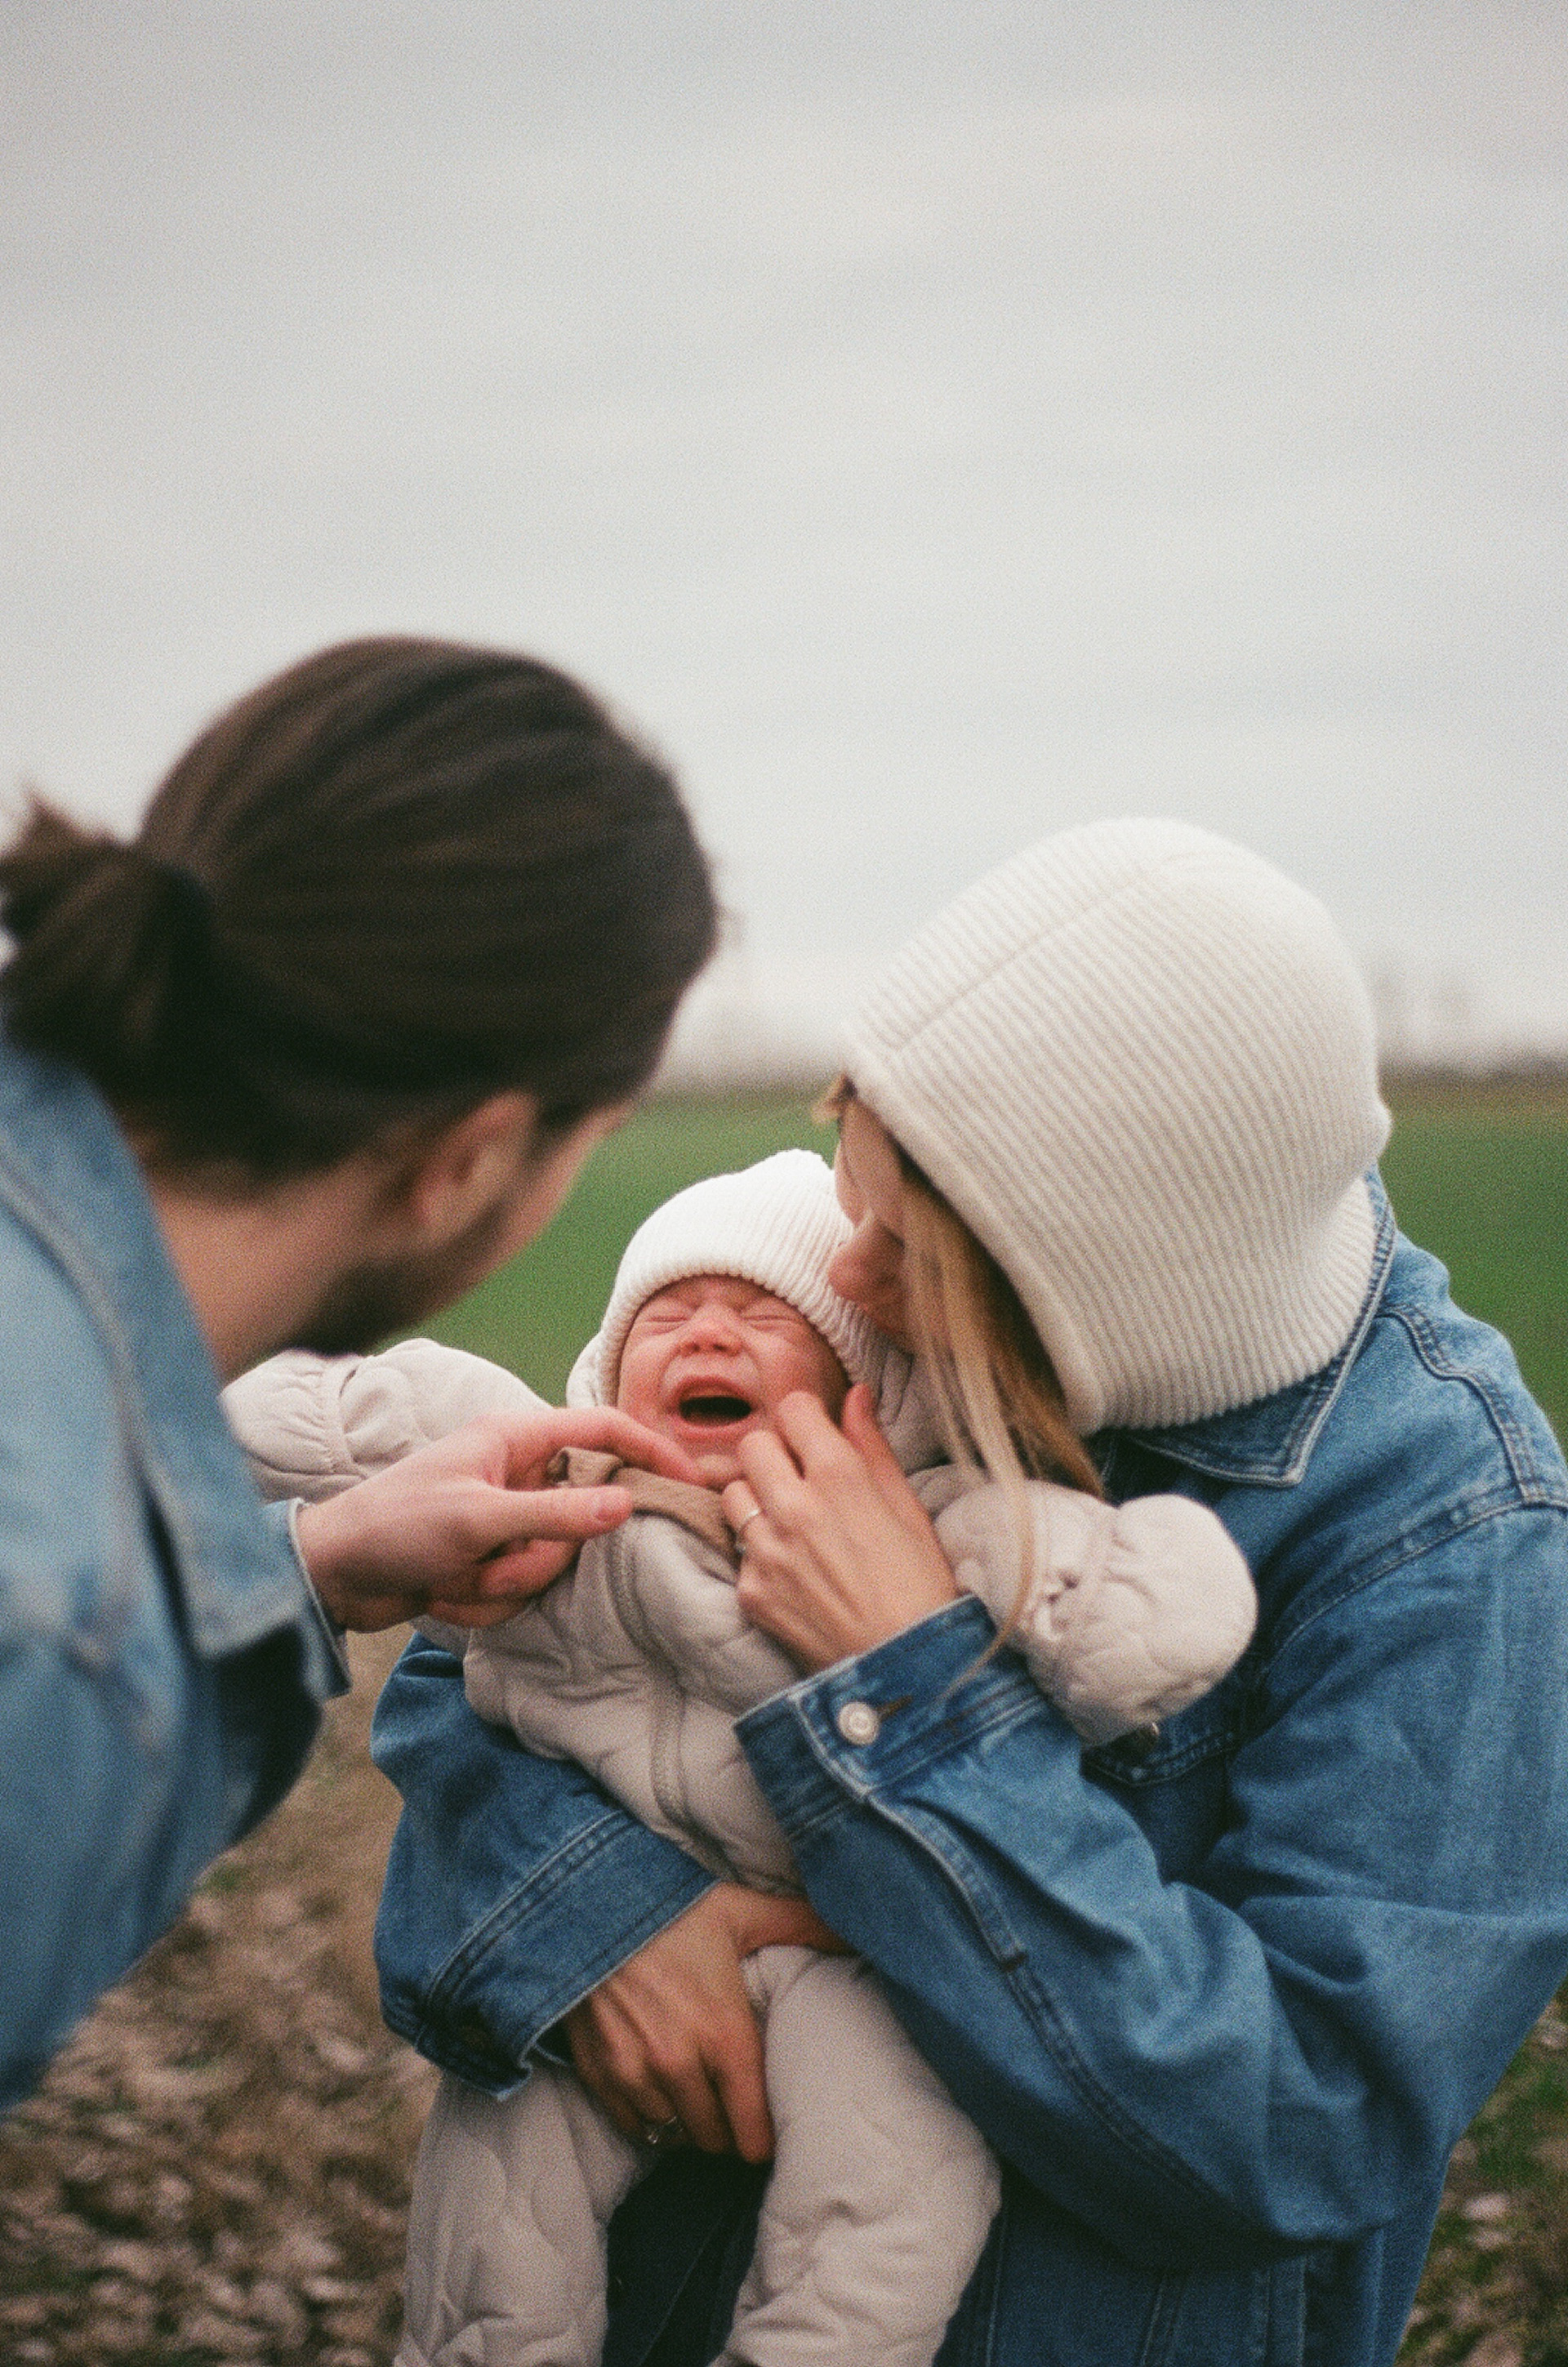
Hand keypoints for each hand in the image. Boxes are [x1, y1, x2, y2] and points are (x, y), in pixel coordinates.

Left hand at [295, 1407, 703, 1631]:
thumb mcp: (477, 1519)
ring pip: (549, 1561)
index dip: (652, 1451)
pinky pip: (519, 1588)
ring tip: (453, 1577)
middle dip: (537, 1555)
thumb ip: (555, 1512)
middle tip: (490, 1561)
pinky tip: (441, 1592)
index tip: (692, 1484)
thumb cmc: (394, 1526)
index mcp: (514, 1439)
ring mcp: (504, 1521)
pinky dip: (483, 1600)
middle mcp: (515, 1474)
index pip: (604, 1430)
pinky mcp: (489, 1559)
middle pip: (579, 1516)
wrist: (332, 1576)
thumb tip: (625, 1502)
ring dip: (503, 1583)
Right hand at [564, 1885, 842, 2161]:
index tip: (769, 2126)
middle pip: (716, 2140)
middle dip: (729, 2127)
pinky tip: (659, 2089)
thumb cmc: (673, 1910)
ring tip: (698, 2096)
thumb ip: (800, 1925)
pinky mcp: (599, 2074)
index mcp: (724, 2033)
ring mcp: (635, 2073)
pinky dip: (647, 2116)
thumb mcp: (742, 1912)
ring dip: (688, 2121)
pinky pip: (632, 2125)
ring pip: (674, 2135)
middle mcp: (680, 2063)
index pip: (753, 2130)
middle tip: (734, 2105)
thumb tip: (854, 1933)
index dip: (765, 2136)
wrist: (589, 1903)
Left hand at [723, 1385, 958, 1669]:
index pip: (793, 1408)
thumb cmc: (919, 1583)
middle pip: (753, 1444)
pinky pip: (739, 1551)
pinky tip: (794, 1572)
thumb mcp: (907, 1506)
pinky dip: (760, 1556)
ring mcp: (767, 1550)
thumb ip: (872, 1446)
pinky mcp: (751, 1590)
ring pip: (733, 1493)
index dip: (806, 1419)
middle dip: (775, 1454)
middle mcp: (795, 1506)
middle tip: (799, 1478)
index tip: (815, 1436)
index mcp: (841, 1475)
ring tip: (790, 1524)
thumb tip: (857, 1395)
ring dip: (757, 1499)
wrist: (907, 1666)